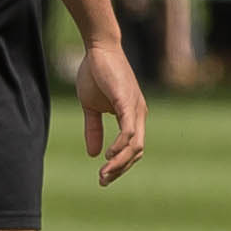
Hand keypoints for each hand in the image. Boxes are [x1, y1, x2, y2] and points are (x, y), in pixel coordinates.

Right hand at [73, 39, 145, 180]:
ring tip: (104, 173)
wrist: (98, 49)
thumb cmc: (96, 74)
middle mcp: (139, 115)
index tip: (103, 176)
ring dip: (120, 163)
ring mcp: (135, 109)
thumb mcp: (91, 107)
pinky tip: (108, 155)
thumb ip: (93, 130)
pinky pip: (129, 131)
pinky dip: (121, 146)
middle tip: (102, 181)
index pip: (132, 149)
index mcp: (133, 116)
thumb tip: (94, 154)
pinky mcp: (127, 102)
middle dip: (120, 170)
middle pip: (136, 152)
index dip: (120, 165)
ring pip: (135, 145)